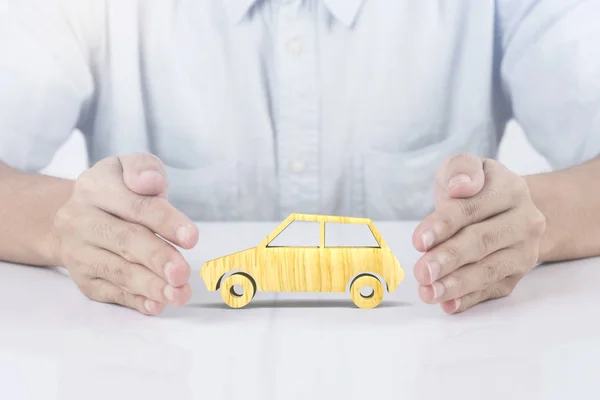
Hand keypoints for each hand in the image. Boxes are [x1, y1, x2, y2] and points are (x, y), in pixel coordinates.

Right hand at [53, 153, 198, 314]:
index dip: (166, 222)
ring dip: (150, 286)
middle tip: (182, 273)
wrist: (78, 216)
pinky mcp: (82, 278)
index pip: (135, 205)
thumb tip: (150, 182)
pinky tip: (155, 305)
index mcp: (95, 186)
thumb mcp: (131, 168)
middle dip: (157, 258)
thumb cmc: (118, 191)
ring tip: (178, 293)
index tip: (192, 237)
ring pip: (117, 271)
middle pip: (125, 240)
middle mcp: (79, 219)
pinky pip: (109, 293)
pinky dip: (134, 301)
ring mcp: (77, 252)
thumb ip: (145, 169)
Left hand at [412, 154, 545, 313]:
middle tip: (421, 272)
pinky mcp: (517, 275)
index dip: (443, 224)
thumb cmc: (475, 190)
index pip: (472, 208)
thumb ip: (460, 168)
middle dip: (448, 259)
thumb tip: (460, 186)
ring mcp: (524, 251)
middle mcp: (524, 221)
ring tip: (429, 292)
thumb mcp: (465, 168)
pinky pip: (492, 290)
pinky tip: (448, 305)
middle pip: (481, 242)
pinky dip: (469, 299)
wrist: (507, 211)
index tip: (418, 240)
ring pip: (489, 270)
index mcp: (510, 189)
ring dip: (456, 284)